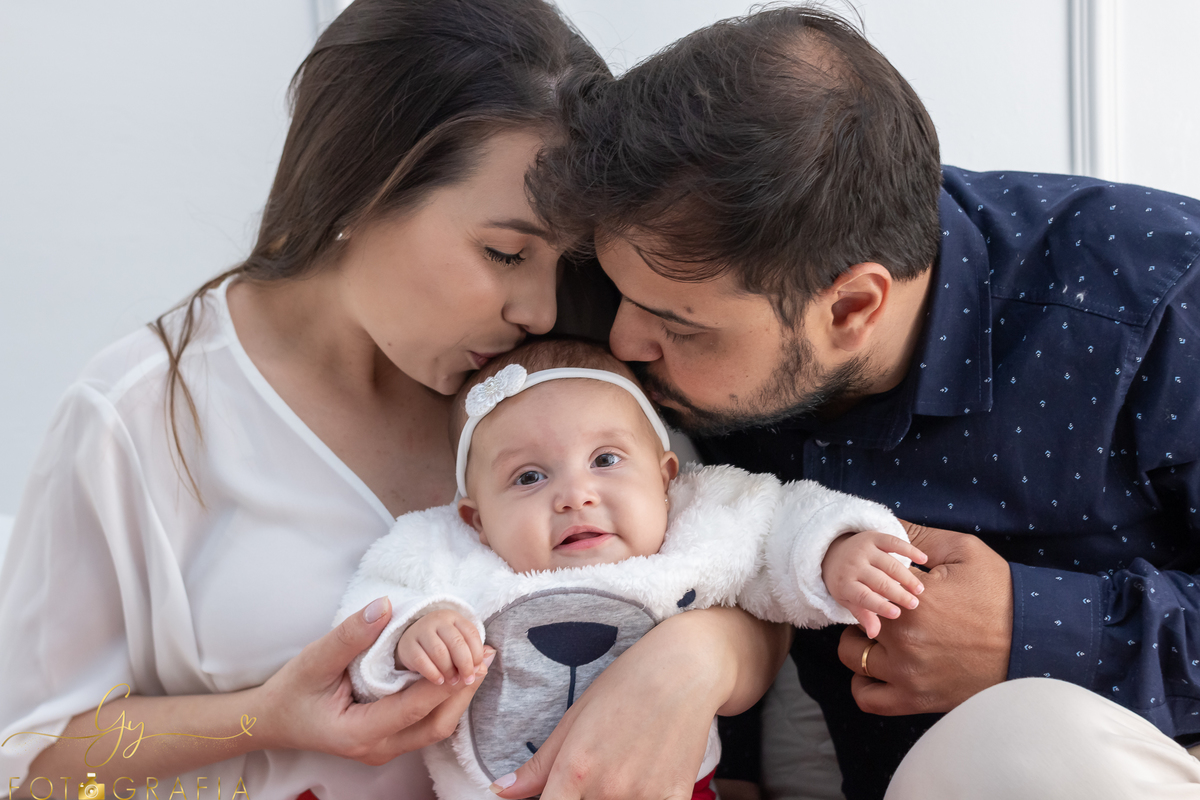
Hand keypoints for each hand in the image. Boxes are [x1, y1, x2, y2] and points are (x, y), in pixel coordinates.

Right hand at [252, 597, 493, 764]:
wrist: (271, 720)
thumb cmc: (292, 690)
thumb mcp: (315, 658)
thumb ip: (352, 635)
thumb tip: (386, 606)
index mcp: (359, 733)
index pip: (414, 709)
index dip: (446, 683)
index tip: (472, 656)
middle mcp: (376, 749)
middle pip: (435, 726)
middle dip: (464, 691)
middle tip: (487, 656)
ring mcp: (383, 750)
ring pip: (434, 729)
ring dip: (459, 697)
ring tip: (481, 662)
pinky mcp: (387, 742)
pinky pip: (424, 725)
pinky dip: (444, 700)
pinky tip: (458, 674)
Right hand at [396, 608, 485, 685]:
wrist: (412, 642)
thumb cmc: (442, 646)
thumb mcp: (458, 647)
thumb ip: (472, 655)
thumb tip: (487, 664)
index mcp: (454, 618)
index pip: (471, 633)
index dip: (477, 653)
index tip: (478, 669)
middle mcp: (437, 620)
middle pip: (456, 642)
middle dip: (465, 664)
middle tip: (468, 679)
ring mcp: (421, 630)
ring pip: (439, 652)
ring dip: (449, 670)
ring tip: (453, 681)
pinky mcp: (407, 645)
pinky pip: (422, 660)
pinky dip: (433, 673)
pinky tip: (439, 681)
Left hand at [490, 607, 787, 798]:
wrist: (684, 670)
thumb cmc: (624, 686)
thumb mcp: (575, 718)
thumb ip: (538, 765)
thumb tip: (500, 792)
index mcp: (574, 770)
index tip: (553, 795)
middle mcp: (608, 790)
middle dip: (580, 799)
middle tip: (588, 780)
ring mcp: (645, 797)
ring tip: (618, 771)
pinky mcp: (675, 798)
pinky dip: (643, 799)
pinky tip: (642, 779)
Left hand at [822, 531, 927, 638]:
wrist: (832, 552)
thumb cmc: (845, 583)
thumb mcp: (848, 600)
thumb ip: (863, 615)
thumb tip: (874, 634)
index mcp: (844, 583)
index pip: (863, 596)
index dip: (879, 606)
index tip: (897, 614)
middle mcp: (853, 564)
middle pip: (879, 581)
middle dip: (898, 593)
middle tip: (915, 604)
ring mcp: (863, 549)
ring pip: (889, 564)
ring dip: (906, 576)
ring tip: (919, 589)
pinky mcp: (873, 536)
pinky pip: (893, 542)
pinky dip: (909, 550)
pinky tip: (923, 559)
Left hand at [838, 521, 1011, 714]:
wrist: (1034, 642)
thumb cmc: (1001, 594)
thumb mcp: (964, 551)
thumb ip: (916, 538)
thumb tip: (883, 525)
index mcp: (912, 601)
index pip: (864, 582)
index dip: (870, 577)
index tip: (884, 578)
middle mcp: (904, 640)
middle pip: (852, 618)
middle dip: (863, 607)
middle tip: (882, 604)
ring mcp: (908, 674)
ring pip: (852, 658)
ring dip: (859, 643)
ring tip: (882, 634)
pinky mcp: (917, 699)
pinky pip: (868, 698)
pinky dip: (864, 683)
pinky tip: (880, 665)